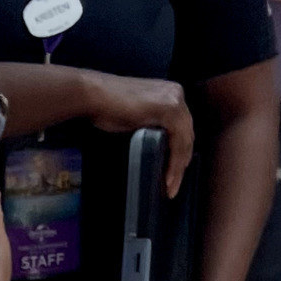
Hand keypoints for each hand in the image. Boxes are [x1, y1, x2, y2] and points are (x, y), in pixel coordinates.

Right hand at [76, 73, 194, 195]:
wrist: (94, 95)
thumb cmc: (107, 106)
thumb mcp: (137, 116)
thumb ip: (152, 124)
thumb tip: (159, 147)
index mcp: (171, 94)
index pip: (182, 128)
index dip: (179, 154)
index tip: (173, 176)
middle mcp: (177, 94)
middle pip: (187, 135)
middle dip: (181, 163)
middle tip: (173, 186)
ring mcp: (175, 100)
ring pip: (185, 140)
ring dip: (178, 167)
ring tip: (170, 187)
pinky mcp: (169, 109)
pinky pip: (178, 141)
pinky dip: (174, 162)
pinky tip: (167, 177)